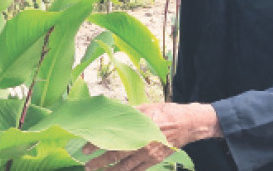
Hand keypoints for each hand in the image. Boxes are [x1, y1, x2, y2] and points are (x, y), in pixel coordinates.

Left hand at [83, 103, 220, 170]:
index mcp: (138, 127)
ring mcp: (148, 154)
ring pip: (125, 167)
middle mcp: (142, 142)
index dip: (97, 144)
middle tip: (87, 166)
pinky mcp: (154, 161)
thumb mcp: (145, 108)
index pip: (111, 138)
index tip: (85, 149)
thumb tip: (108, 114)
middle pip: (116, 155)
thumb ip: (127, 113)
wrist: (187, 124)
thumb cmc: (165, 112)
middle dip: (100, 162)